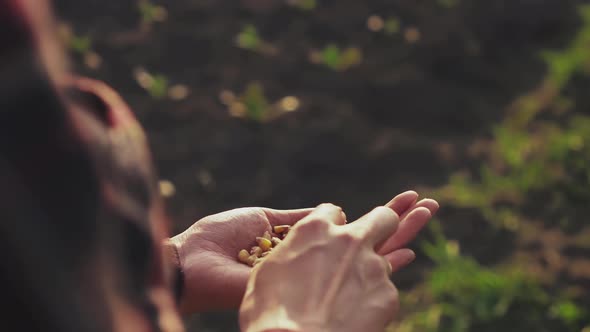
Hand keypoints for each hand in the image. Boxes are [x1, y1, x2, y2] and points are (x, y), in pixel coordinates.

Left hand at [170, 191, 437, 313]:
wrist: (197, 265)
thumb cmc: (224, 239)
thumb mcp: (267, 221)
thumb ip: (304, 220)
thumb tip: (335, 211)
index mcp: (306, 243)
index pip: (352, 225)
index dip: (377, 212)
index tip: (401, 200)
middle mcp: (320, 260)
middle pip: (368, 236)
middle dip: (399, 219)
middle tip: (429, 203)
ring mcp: (321, 275)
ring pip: (371, 254)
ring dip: (402, 233)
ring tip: (429, 213)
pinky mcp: (316, 289)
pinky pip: (358, 279)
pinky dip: (385, 266)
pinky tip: (407, 253)